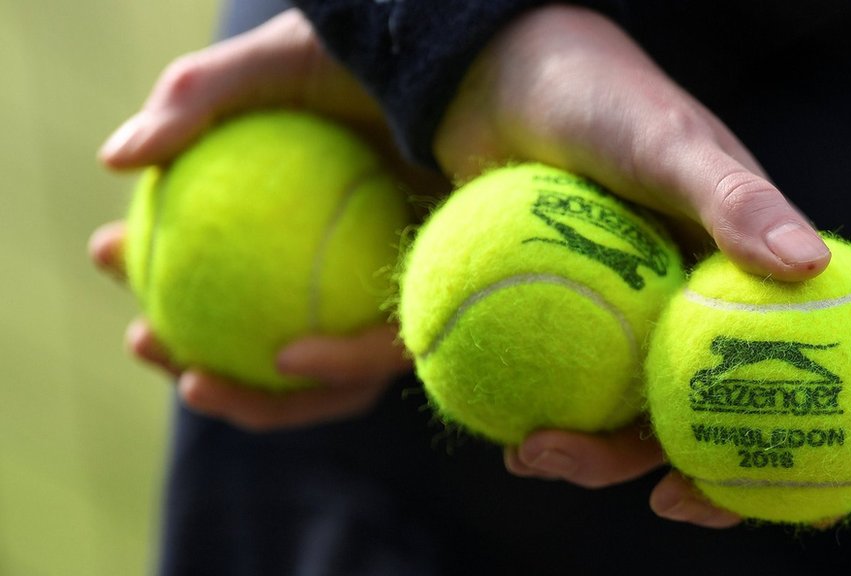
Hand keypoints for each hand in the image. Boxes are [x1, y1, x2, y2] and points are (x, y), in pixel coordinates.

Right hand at [93, 10, 439, 430]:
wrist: (474, 62)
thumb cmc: (379, 60)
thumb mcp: (279, 69)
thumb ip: (197, 103)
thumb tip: (113, 162)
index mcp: (312, 224)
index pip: (234, 275)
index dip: (165, 273)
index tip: (110, 256)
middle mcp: (355, 267)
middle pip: (273, 346)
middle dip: (199, 361)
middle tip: (142, 336)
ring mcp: (403, 293)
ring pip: (328, 379)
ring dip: (256, 398)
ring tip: (192, 378)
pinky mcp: (455, 310)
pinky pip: (388, 356)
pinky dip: (335, 368)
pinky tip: (285, 358)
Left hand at [433, 5, 830, 525]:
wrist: (503, 76)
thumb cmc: (600, 97)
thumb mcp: (668, 143)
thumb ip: (732, 198)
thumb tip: (814, 267)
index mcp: (737, 276)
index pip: (781, 374)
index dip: (778, 449)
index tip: (742, 503)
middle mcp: (683, 304)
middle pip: (689, 409)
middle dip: (659, 462)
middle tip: (634, 492)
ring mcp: (618, 314)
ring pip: (615, 405)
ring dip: (584, 447)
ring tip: (531, 454)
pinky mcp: (559, 314)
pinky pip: (553, 378)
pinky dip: (535, 409)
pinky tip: (503, 436)